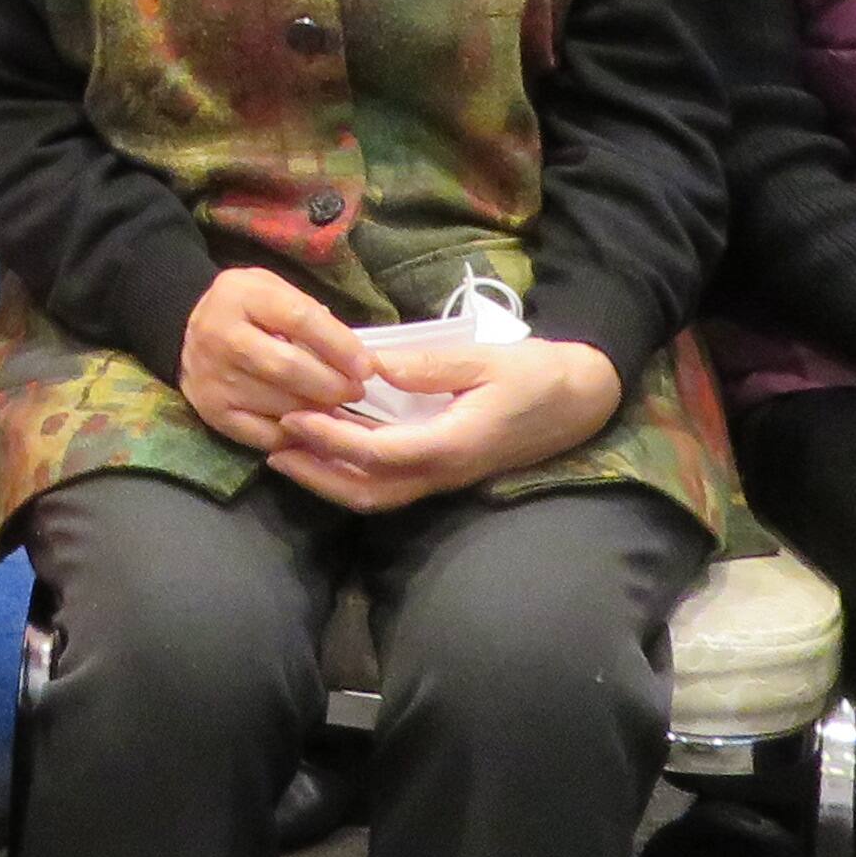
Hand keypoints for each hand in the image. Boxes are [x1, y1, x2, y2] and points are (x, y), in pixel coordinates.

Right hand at [178, 265, 374, 451]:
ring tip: (335, 406)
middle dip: (332, 384)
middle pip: (289, 367)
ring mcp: (214, 378)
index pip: (299, 319)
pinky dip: (295, 434)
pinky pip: (265, 434)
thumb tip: (354, 355)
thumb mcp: (272, 289)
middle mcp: (220, 336)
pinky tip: (308, 424)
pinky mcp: (213, 412)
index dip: (340, 345)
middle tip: (355, 390)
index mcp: (240, 295)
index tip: (368, 366)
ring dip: (318, 411)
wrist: (186, 330)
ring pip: (281, 405)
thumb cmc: (245, 309)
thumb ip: (309, 312)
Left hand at [268, 334, 627, 511]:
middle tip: (273, 448)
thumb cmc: (537, 374)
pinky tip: (330, 454)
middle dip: (317, 475)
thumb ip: (427, 366)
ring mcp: (446, 478)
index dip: (331, 440)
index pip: (377, 453)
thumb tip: (370, 365)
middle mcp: (444, 472)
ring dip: (329, 482)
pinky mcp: (447, 473)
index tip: (294, 418)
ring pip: (377, 497)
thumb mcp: (484, 359)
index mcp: (452, 444)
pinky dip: (353, 477)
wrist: (582, 401)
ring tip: (288, 456)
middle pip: (368, 492)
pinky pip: (391, 487)